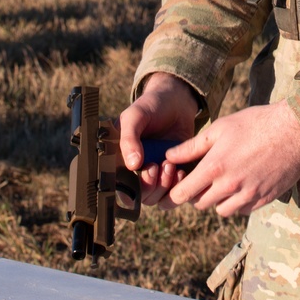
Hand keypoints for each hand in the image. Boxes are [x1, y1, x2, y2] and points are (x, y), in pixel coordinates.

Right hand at [118, 72, 199, 202]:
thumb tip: (132, 165)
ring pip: (156, 198)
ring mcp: (155, 173)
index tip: (145, 169)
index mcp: (120, 160)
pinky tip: (180, 170)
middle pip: (139, 197)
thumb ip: (129, 139)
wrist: (176, 101)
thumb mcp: (134, 116)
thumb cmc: (150, 106)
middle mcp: (136, 171)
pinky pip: (173, 192)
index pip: (119, 187)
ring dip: (164, 187)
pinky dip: (177, 186)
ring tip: (170, 166)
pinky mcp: (172, 173)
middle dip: (150, 187)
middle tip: (158, 166)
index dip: (130, 188)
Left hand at [156, 102, 299, 217]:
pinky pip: (242, 210)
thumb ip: (192, 146)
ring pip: (221, 211)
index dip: (177, 190)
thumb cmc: (256, 123)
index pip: (182, 194)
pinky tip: (244, 183)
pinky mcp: (264, 200)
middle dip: (198, 193)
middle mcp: (229, 186)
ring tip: (226, 180)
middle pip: (200, 204)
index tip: (181, 182)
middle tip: (206, 177)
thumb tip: (169, 156)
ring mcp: (248, 196)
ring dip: (219, 200)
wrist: (295, 130)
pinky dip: (238, 202)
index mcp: (215, 167)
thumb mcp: (221, 128)